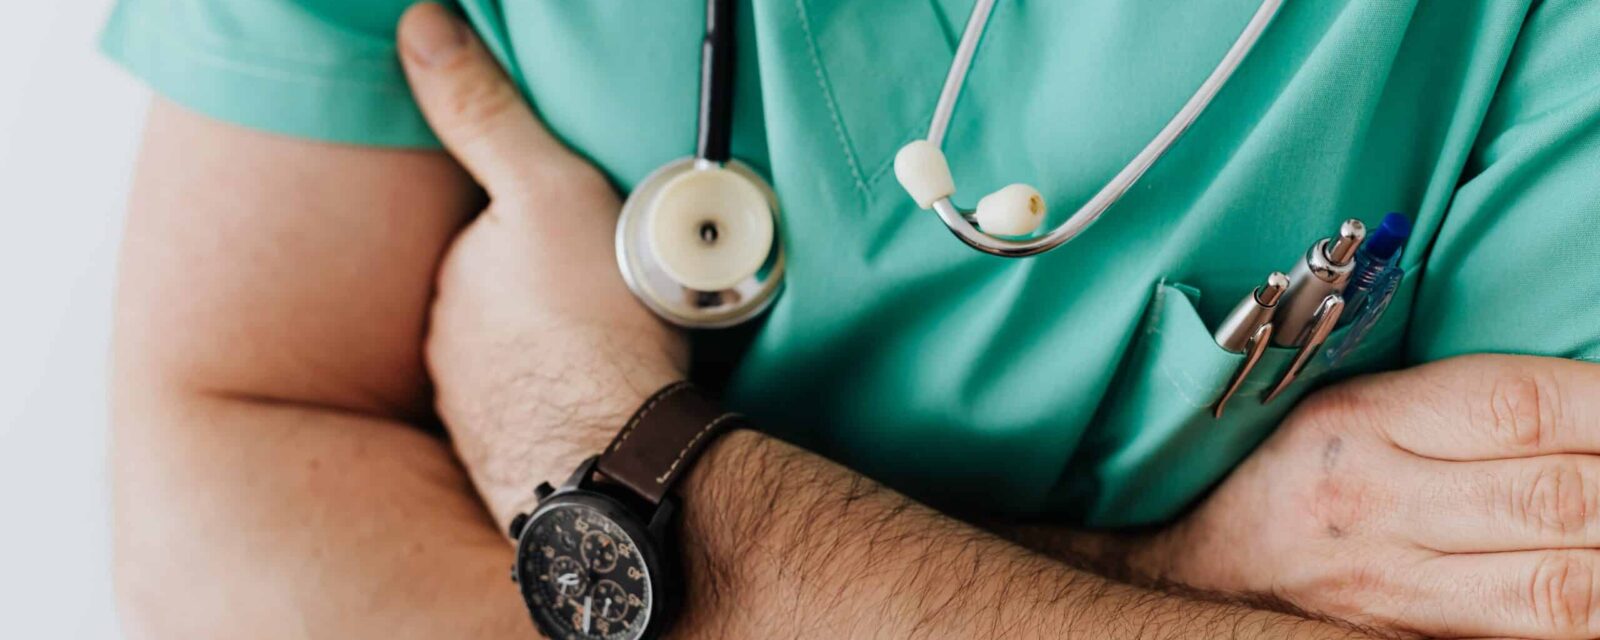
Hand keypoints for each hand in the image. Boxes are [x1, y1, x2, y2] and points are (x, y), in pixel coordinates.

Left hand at [398, 4, 685, 524]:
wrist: (615, 455)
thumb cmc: (593, 319)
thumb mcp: (546, 189)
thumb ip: (483, 111)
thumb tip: (419, 26)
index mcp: (454, 276)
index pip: (486, 239)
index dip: (540, 233)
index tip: (589, 244)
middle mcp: (447, 346)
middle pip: (497, 302)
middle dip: (541, 296)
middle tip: (611, 297)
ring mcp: (474, 410)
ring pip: (513, 363)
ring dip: (551, 355)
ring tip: (614, 356)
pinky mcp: (508, 463)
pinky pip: (535, 419)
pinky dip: (561, 409)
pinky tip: (600, 409)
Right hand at [1132, 354, 1599, 637]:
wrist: (1198, 573)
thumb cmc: (1288, 477)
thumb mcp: (1348, 409)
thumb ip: (1460, 408)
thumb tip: (1589, 410)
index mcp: (1361, 421)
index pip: (1518, 404)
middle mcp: (1378, 503)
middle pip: (1558, 495)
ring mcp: (1398, 588)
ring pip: (1563, 586)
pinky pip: (1533, 634)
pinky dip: (1586, 616)